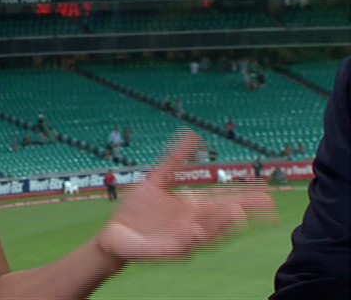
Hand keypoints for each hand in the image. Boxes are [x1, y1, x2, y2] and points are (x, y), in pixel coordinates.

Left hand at [95, 129, 276, 263]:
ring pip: (209, 233)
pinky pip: (182, 246)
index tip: (268, 192)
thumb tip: (193, 134)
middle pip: (224, 218)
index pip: (226, 201)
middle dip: (244, 211)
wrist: (116, 234)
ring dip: (222, 224)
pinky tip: (196, 229)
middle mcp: (194, 223)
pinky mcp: (167, 250)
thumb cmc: (139, 210)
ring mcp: (183, 238)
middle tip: (265, 204)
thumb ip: (175, 160)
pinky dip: (190, 239)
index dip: (247, 197)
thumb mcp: (157, 180)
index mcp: (194, 207)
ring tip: (236, 211)